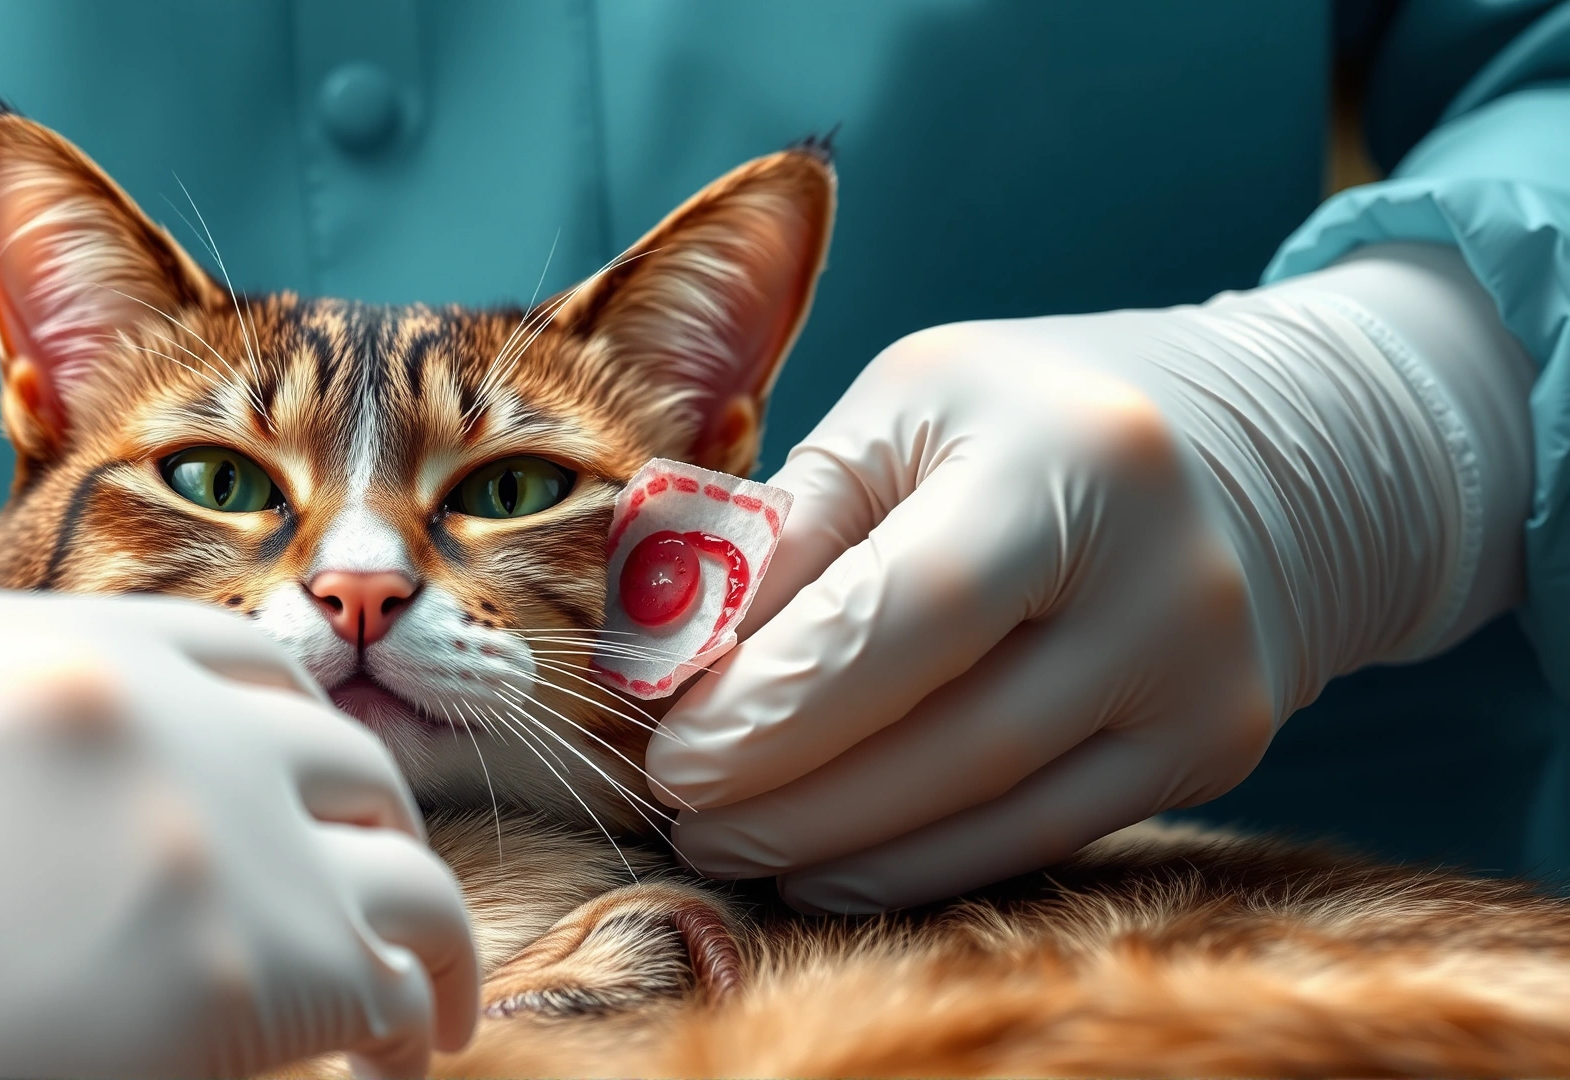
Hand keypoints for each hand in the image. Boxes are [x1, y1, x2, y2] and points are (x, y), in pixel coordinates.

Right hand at [0, 590, 476, 1078]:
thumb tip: (75, 750)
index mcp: (62, 646)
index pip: (242, 659)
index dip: (294, 731)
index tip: (313, 793)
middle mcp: (166, 716)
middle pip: (341, 760)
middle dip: (368, 833)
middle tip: (378, 900)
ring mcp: (223, 834)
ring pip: (406, 872)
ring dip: (431, 941)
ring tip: (431, 1008)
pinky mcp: (254, 968)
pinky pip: (387, 984)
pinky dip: (406, 1022)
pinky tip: (392, 1059)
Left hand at [647, 245, 1531, 911]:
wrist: (1265, 446)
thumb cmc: (1037, 412)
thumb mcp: (910, 407)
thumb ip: (797, 522)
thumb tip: (673, 654)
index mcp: (1075, 459)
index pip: (909, 612)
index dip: (780, 701)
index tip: (672, 752)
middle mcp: (1166, 582)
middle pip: (954, 737)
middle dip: (793, 795)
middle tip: (683, 814)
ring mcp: (1206, 683)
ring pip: (996, 812)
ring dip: (843, 848)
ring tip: (733, 843)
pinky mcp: (1214, 752)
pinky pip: (1043, 836)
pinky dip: (921, 863)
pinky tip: (828, 867)